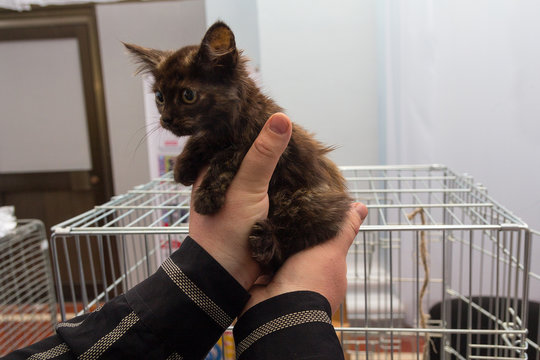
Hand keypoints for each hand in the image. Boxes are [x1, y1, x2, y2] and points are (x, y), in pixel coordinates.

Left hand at [189, 113, 291, 288]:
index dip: (252, 121)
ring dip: (278, 163)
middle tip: (294, 128)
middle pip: (250, 152)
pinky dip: (283, 181)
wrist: (226, 275)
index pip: (233, 134)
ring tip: (302, 146)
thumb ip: (263, 154)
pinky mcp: (253, 208)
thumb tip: (281, 119)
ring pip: (262, 170)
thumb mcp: (246, 187)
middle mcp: (224, 177)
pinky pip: (271, 187)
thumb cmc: (225, 229)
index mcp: (213, 166)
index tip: (273, 108)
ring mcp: (239, 193)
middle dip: (270, 142)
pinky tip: (298, 173)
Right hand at [243, 202, 367, 313]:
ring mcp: (288, 285)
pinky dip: (261, 253)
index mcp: (331, 276)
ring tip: (269, 222)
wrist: (277, 310)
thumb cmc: (311, 283)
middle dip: (294, 236)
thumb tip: (362, 206)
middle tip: (284, 215)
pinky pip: (263, 263)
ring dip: (276, 244)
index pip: (328, 248)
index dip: (320, 231)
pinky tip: (257, 237)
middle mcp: (311, 282)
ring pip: (282, 256)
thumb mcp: (332, 250)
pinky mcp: (266, 284)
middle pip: (303, 250)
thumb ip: (345, 229)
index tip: (309, 213)